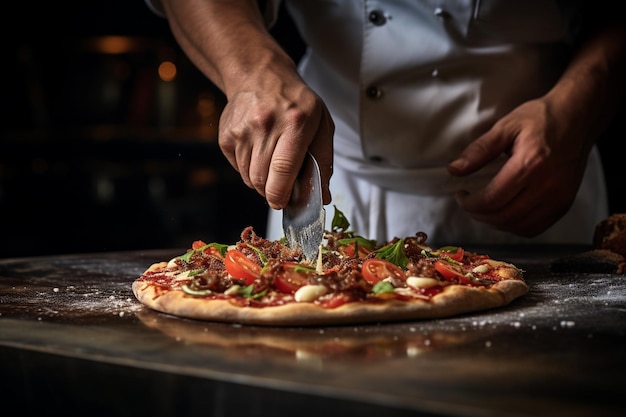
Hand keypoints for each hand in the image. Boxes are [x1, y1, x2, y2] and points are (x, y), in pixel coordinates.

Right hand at [159, 0, 333, 210]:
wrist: (260, 76)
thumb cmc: (297, 104)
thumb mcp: (321, 125)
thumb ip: (323, 162)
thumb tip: (323, 197)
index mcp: (295, 122)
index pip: (284, 169)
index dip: (281, 194)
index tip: (283, 204)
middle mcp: (265, 125)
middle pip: (262, 179)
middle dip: (272, 192)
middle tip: (281, 188)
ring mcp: (242, 130)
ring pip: (248, 177)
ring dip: (261, 182)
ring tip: (272, 164)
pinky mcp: (226, 135)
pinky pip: (238, 168)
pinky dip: (249, 170)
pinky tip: (258, 152)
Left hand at [447, 98, 590, 236]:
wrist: (578, 117)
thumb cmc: (542, 118)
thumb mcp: (506, 127)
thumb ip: (479, 150)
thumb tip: (454, 169)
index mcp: (530, 165)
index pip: (492, 199)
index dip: (470, 203)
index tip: (460, 195)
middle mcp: (548, 186)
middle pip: (504, 216)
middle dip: (479, 215)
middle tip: (468, 203)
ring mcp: (559, 198)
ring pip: (518, 227)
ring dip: (495, 223)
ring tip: (483, 209)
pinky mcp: (565, 204)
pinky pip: (535, 228)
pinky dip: (514, 227)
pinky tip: (504, 214)